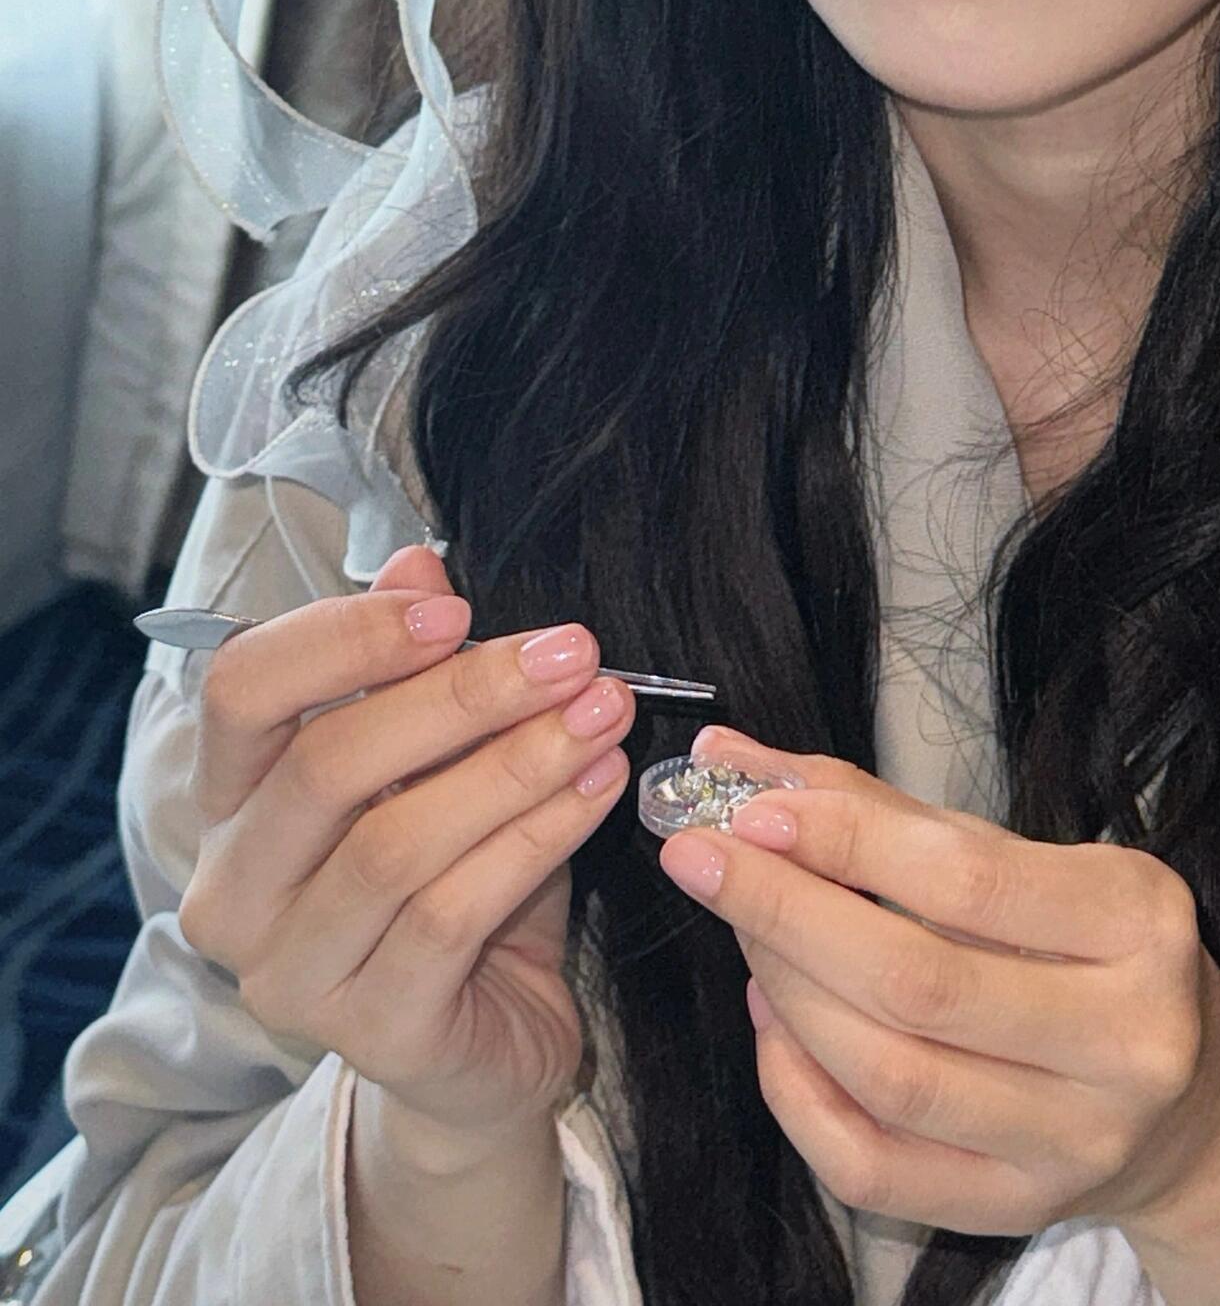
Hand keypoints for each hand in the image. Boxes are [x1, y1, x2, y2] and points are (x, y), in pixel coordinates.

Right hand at [176, 541, 636, 1144]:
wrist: (496, 1041)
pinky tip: (598, 788)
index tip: (456, 610)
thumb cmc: (462, 876)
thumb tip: (418, 563)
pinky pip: (453, 914)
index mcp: (231, 803)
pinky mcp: (373, 1032)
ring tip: (602, 712)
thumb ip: (418, 669)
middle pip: (327, 763)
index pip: (242, 692)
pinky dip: (537, 837)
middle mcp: (236, 892)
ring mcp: (293, 974)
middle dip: (463, 695)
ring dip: (516, 763)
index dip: (344, 637)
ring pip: (395, 843)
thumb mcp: (442, 762)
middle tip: (572, 653)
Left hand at [655, 725, 1219, 1255]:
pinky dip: (797, 1093)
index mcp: (1138, 922)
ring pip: (887, 1076)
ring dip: (786, 994)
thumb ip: (892, 817)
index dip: (846, 843)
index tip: (752, 808)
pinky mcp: (1018, 1211)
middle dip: (787, 913)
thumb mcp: (1034, 859)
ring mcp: (1072, 1141)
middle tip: (706, 860)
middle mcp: (1122, 1040)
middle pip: (917, 982)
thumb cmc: (1096, 950)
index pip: (965, 880)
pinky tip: (773, 1025)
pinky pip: (873, 1165)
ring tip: (745, 933)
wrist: (1195, 1101)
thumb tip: (742, 764)